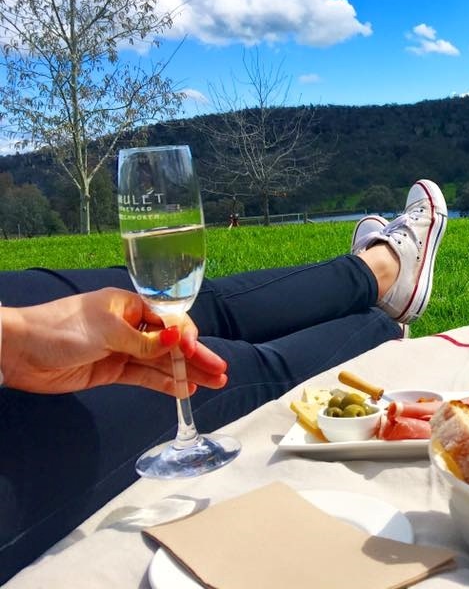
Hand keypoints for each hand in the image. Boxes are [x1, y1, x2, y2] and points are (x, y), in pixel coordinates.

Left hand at [1, 288, 228, 395]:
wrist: (18, 351)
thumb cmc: (60, 328)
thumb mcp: (108, 331)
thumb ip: (145, 341)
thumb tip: (179, 339)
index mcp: (129, 306)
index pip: (169, 320)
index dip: (186, 336)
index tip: (195, 351)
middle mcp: (130, 326)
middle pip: (171, 343)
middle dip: (196, 357)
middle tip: (221, 372)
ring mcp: (121, 350)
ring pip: (162, 362)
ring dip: (186, 373)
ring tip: (214, 383)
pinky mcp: (111, 371)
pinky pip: (145, 377)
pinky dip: (165, 383)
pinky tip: (184, 389)